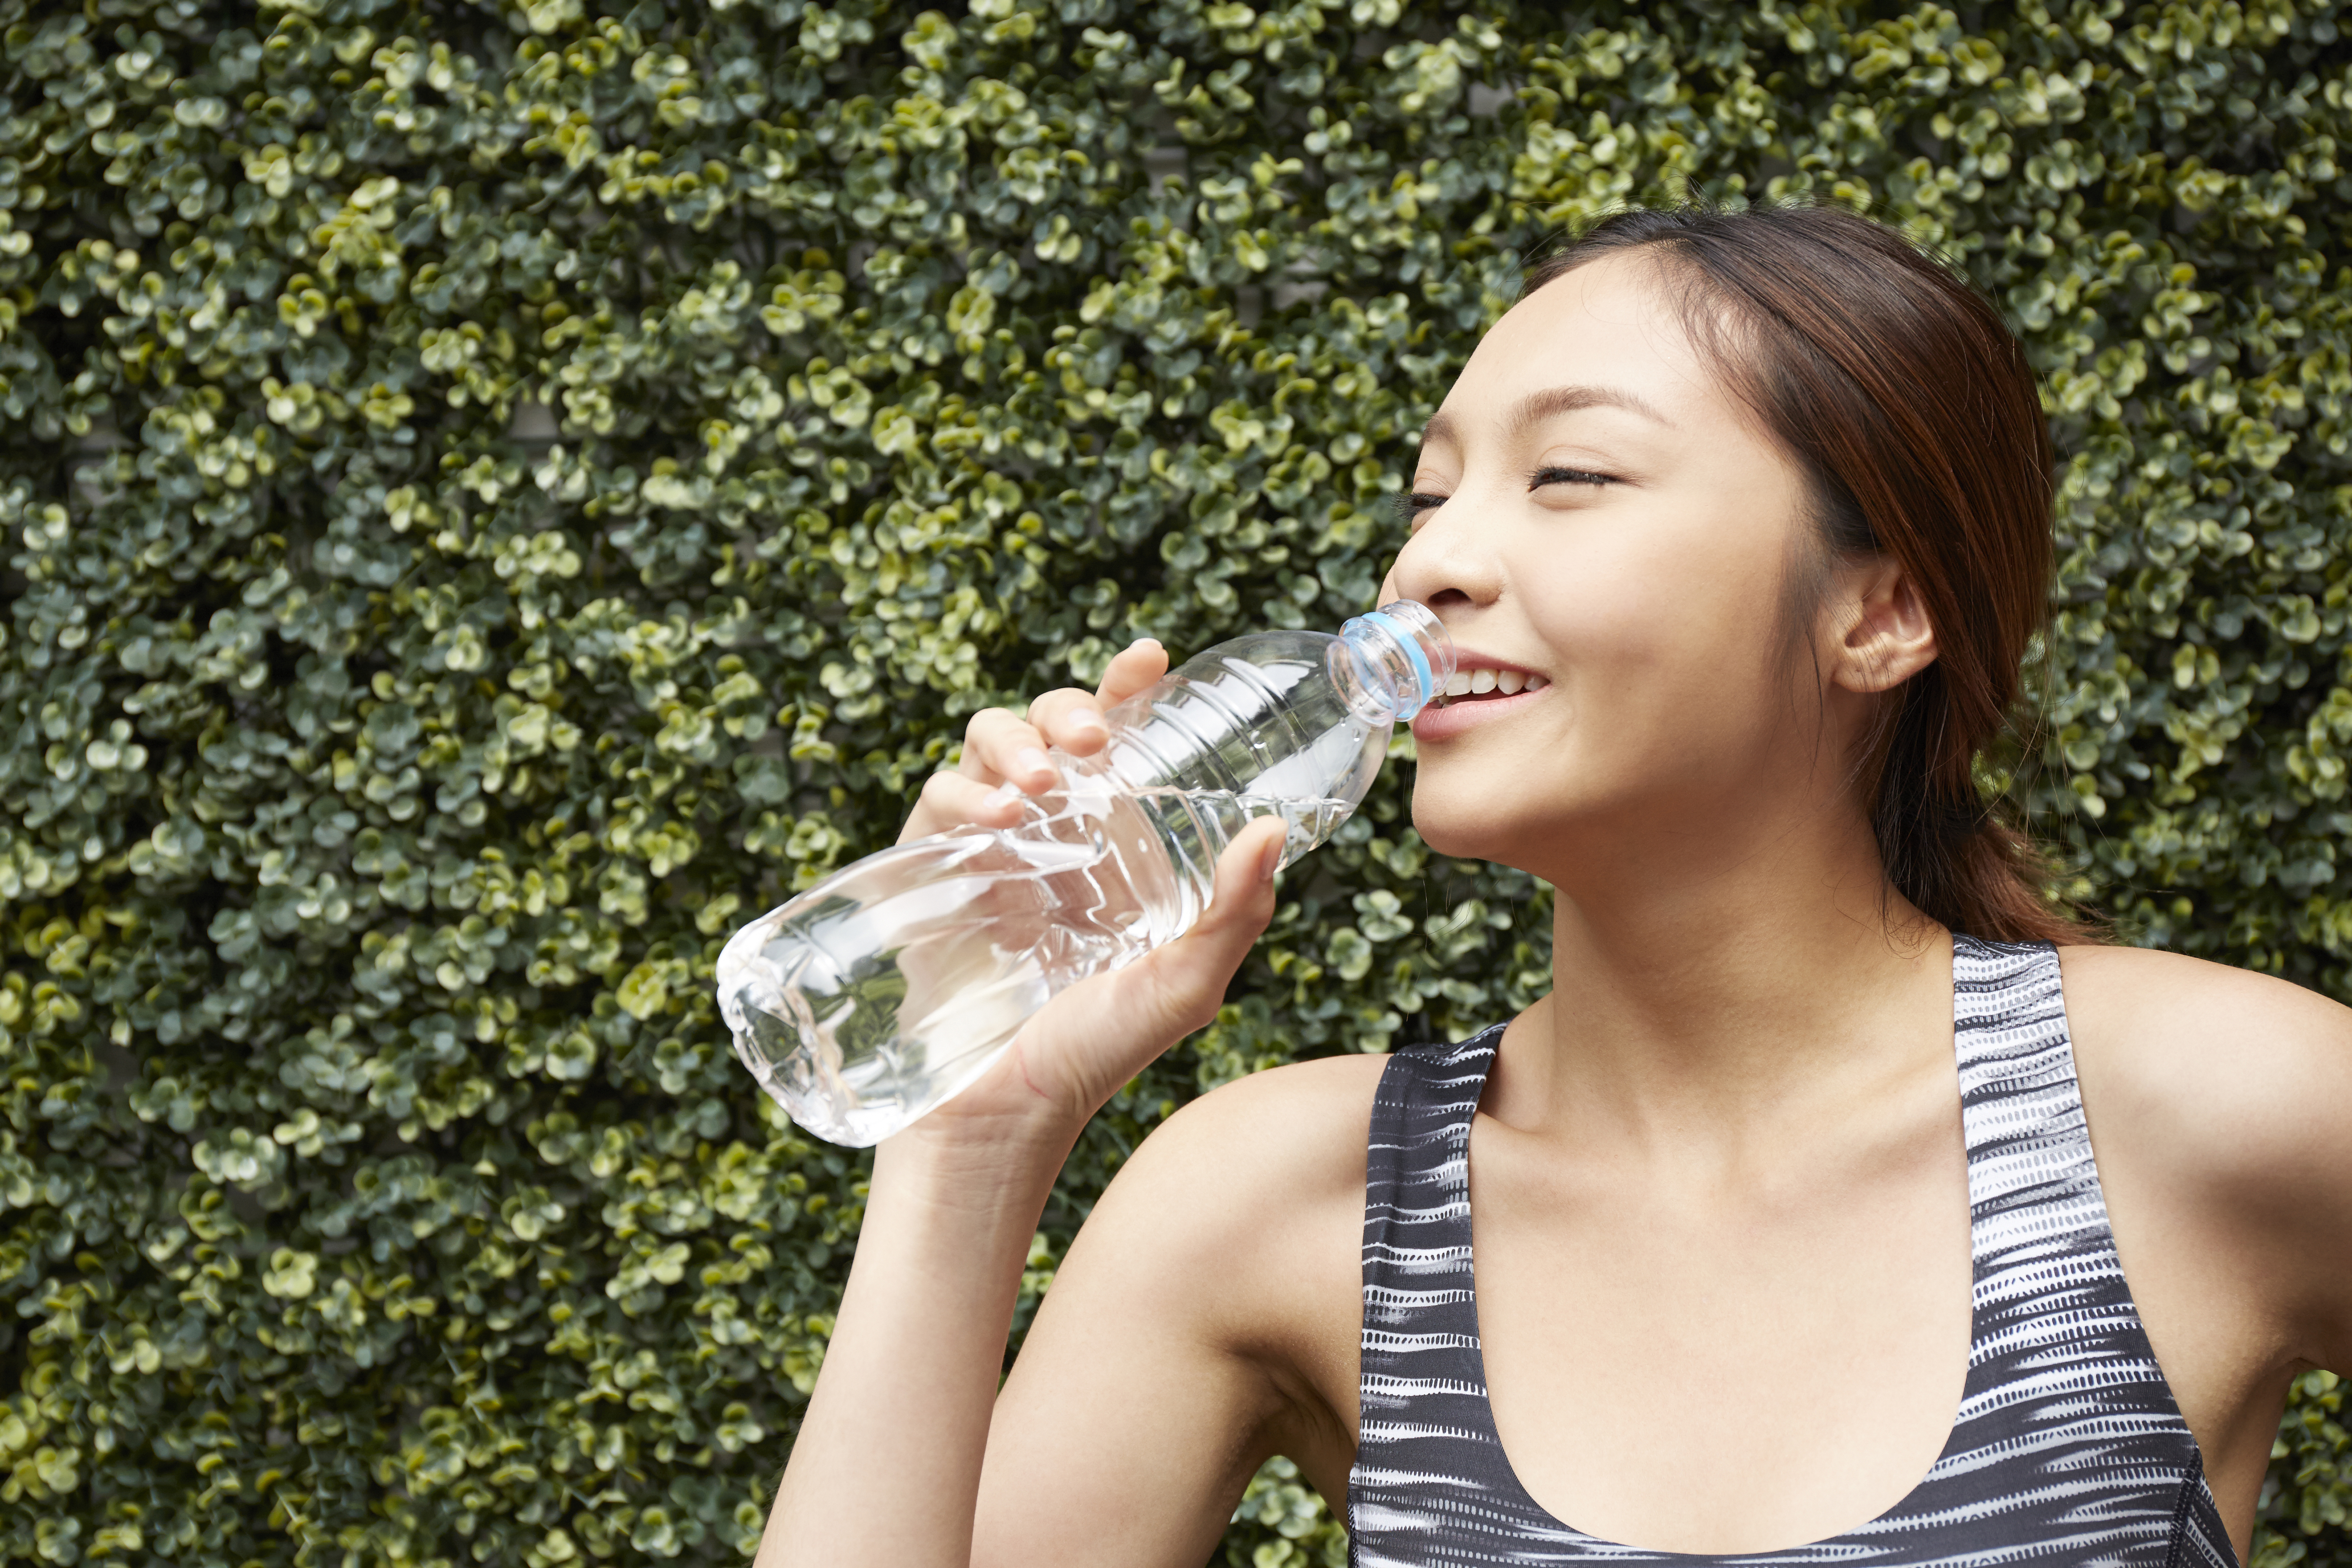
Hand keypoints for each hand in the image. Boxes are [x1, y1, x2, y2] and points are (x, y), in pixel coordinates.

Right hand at [888, 638, 1290, 1148]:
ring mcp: (984, 847)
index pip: (1117, 742)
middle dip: (1067, 711)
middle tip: (1092, 743)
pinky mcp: (925, 868)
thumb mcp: (1182, 986)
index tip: (1147, 657)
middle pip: (1048, 726)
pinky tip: (996, 821)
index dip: (1124, 688)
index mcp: (1111, 843)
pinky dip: (964, 793)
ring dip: (1014, 744)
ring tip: (1041, 787)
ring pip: (988, 745)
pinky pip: (937, 797)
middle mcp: (1048, 832)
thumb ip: (1233, 913)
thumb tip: (1272, 828)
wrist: (1000, 1114)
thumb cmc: (1092, 1054)